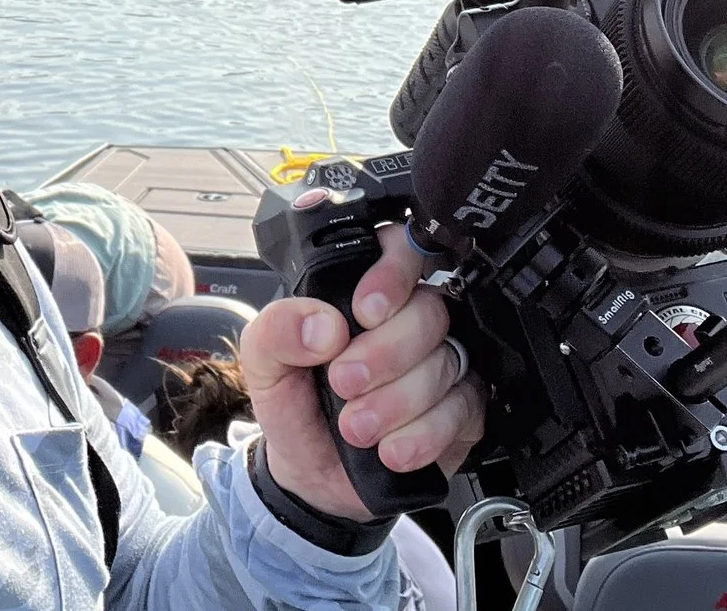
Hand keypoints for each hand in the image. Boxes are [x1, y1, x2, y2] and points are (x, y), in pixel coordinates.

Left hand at [235, 223, 486, 520]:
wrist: (311, 476)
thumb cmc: (296, 406)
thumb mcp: (263, 364)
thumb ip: (277, 330)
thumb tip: (322, 325)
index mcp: (362, 294)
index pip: (401, 250)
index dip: (393, 273)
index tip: (364, 311)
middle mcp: (409, 322)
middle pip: (429, 311)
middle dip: (386, 353)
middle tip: (345, 382)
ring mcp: (441, 365)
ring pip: (446, 363)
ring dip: (398, 401)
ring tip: (357, 427)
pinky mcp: (462, 411)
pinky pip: (463, 410)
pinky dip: (426, 434)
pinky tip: (392, 449)